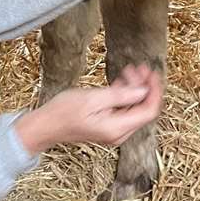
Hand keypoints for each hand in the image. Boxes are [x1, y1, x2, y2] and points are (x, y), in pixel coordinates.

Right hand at [14, 64, 163, 155]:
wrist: (45, 126)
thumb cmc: (63, 112)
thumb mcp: (93, 98)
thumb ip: (120, 95)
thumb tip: (143, 91)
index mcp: (117, 128)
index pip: (148, 111)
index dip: (154, 91)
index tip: (152, 74)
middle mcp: (118, 133)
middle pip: (142, 109)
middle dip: (144, 87)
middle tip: (140, 67)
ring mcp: (113, 131)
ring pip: (132, 108)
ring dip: (133, 89)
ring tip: (129, 70)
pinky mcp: (106, 126)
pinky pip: (122, 110)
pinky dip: (124, 95)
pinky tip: (120, 81)